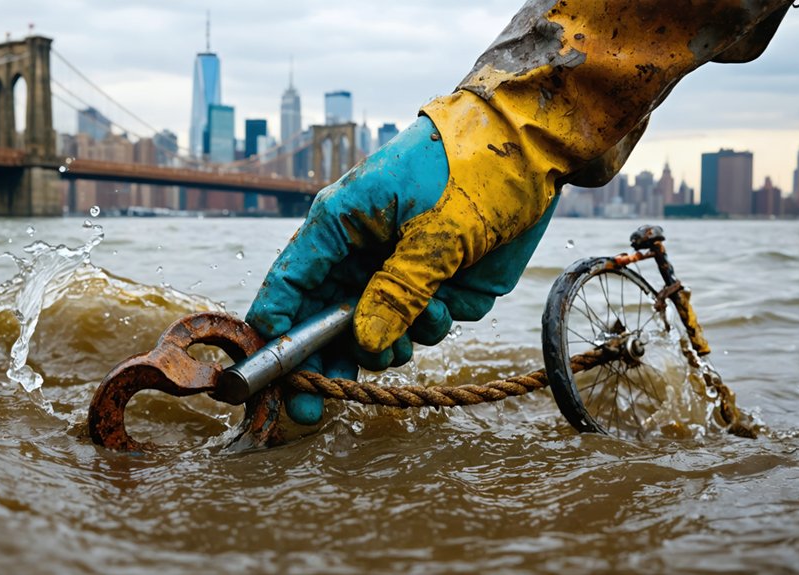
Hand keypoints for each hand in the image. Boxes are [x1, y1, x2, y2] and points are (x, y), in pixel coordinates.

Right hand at [247, 113, 556, 423]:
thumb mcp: (434, 233)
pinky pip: (419, 329)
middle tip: (311, 412)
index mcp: (341, 225)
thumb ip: (398, 292)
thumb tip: (366, 345)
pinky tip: (449, 302)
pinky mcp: (435, 287)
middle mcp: (361, 254)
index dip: (273, 329)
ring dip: (391, 345)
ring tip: (420, 325)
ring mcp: (397, 272)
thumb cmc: (472, 171)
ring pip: (373, 334)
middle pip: (324, 323)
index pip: (289, 283)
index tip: (265, 372)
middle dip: (322, 366)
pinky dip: (432, 327)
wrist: (533, 150)